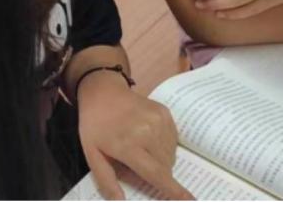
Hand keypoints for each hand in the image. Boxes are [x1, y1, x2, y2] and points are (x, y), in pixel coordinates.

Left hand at [77, 72, 191, 200]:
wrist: (103, 91)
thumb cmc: (95, 125)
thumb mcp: (92, 155)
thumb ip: (106, 181)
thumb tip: (120, 201)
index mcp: (129, 145)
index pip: (157, 173)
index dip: (174, 190)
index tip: (190, 201)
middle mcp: (148, 132)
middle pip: (166, 167)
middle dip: (158, 175)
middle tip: (138, 165)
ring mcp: (159, 119)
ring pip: (171, 154)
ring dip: (162, 161)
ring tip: (142, 151)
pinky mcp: (165, 112)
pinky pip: (173, 140)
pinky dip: (165, 147)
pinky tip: (149, 140)